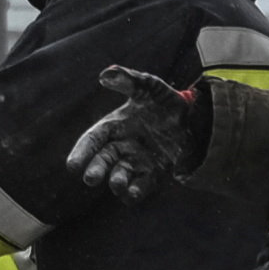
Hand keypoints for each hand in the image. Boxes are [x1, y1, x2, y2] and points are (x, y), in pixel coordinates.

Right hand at [68, 67, 201, 201]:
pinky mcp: (154, 173)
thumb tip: (105, 74)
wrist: (196, 118)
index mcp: (114, 125)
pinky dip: (135, 192)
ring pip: (120, 175)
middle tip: (90, 179)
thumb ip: (129, 80)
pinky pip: (141, 185)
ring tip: (117, 184)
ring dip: (116, 181)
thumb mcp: (149, 86)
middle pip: (103, 160)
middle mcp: (122, 146)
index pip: (92, 140)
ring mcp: (137, 161)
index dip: (81, 152)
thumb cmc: (166, 101)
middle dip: (96, 170)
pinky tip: (132, 194)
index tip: (72, 166)